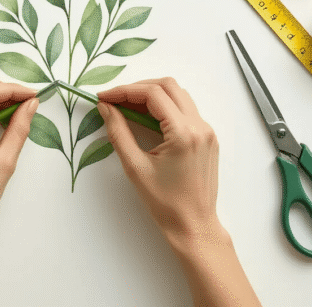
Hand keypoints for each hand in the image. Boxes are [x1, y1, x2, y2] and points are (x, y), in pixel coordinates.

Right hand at [96, 77, 225, 246]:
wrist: (193, 225)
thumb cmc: (165, 203)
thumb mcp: (135, 167)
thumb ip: (118, 132)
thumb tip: (106, 108)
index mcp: (184, 133)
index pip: (153, 94)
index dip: (124, 91)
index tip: (103, 97)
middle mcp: (200, 126)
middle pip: (168, 86)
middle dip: (138, 88)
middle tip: (114, 100)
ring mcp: (207, 131)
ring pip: (178, 95)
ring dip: (152, 95)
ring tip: (127, 108)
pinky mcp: (208, 138)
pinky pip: (186, 110)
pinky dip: (165, 108)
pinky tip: (147, 119)